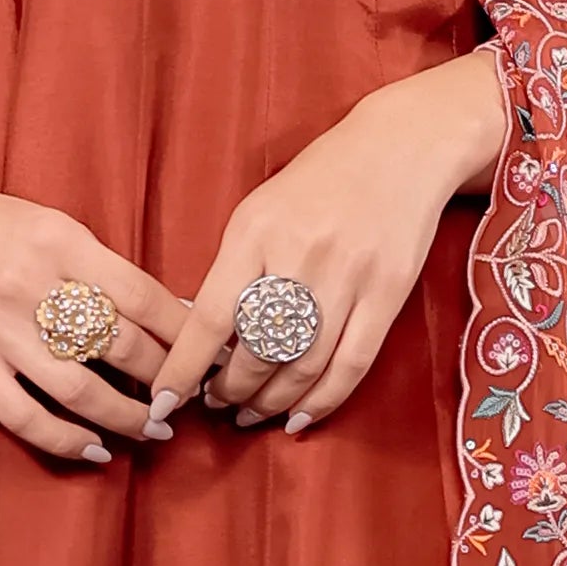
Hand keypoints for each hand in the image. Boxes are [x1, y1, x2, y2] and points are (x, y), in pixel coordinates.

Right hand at [0, 176, 188, 467]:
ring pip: (80, 389)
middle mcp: (32, 285)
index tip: (206, 354)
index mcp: (60, 241)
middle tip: (188, 397)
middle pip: (120, 345)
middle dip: (166, 378)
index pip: (142, 295)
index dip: (183, 333)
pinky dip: (67, 440)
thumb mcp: (48, 224)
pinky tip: (96, 449)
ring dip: (127, 417)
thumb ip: (100, 266)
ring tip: (154, 429)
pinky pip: (26, 417)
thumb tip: (168, 313)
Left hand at [148, 47, 507, 433]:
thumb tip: (203, 340)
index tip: (165, 401)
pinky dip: (322, 401)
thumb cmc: (318, 182)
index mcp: (257, 232)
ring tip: (251, 413)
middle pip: (257, 351)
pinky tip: (299, 417)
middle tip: (217, 404)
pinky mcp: (388, 294)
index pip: (212, 318)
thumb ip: (233, 269)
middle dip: (230, 390)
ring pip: (302, 366)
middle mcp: (301, 256)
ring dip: (270, 402)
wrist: (401, 147)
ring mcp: (350, 278)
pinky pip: (351, 365)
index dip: (185, 369)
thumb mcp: (258, 211)